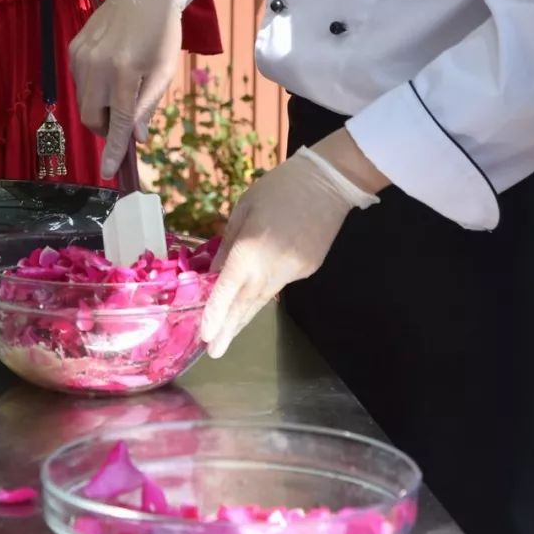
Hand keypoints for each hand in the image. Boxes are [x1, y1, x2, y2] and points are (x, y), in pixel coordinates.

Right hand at [70, 0, 184, 178]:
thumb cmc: (160, 33)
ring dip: (100, 106)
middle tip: (124, 118)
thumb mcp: (163, 71)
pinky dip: (92, 88)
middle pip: (91, 117)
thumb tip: (137, 137)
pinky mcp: (73, 48)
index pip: (117, 121)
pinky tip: (109, 70)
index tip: (108, 171)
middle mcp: (97, 65)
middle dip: (106, 127)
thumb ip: (148, 105)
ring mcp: (81, 56)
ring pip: (83, 102)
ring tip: (120, 87)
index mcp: (125, 71)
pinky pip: (78, 83)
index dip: (112, 149)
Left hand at [200, 141, 378, 359]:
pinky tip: (253, 298)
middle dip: (229, 329)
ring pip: (264, 299)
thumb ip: (228, 244)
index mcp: (251, 248)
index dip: (215, 314)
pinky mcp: (308, 270)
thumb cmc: (279, 187)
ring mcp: (294, 272)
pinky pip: (280, 284)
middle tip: (213, 352)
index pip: (228, 289)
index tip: (205, 336)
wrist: (329, 181)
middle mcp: (272, 267)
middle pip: (246, 305)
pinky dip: (264, 293)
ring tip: (228, 336)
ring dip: (244, 318)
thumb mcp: (244, 208)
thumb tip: (214, 273)